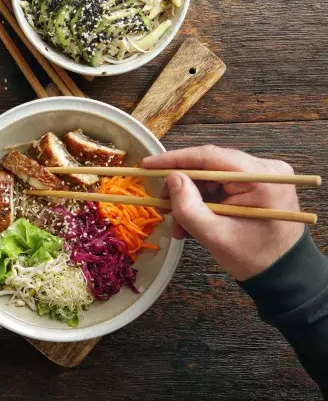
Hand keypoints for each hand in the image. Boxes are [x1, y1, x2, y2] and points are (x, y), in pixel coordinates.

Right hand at [142, 145, 303, 280]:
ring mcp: (264, 176)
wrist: (283, 275)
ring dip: (191, 198)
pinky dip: (204, 202)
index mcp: (261, 178)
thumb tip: (171, 177)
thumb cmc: (253, 258)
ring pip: (213, 177)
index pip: (210, 157)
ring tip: (177, 223)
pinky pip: (222, 186)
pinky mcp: (258, 185)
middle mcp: (266, 169)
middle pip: (210, 166)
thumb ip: (188, 206)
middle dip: (183, 185)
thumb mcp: (214, 235)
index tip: (148, 165)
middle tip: (162, 204)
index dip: (175, 160)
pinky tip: (191, 222)